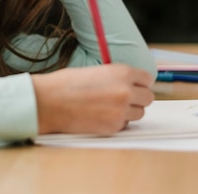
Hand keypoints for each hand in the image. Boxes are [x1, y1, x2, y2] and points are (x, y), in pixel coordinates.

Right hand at [31, 64, 154, 134]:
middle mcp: (126, 91)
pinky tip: (100, 116)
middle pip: (148, 98)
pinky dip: (116, 122)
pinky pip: (124, 125)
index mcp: (122, 72)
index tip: (134, 86)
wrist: (49, 102)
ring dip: (128, 111)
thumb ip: (116, 77)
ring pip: (139, 113)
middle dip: (137, 98)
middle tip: (123, 99)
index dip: (139, 83)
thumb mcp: (96, 71)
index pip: (147, 79)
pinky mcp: (113, 127)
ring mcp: (121, 111)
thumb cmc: (67, 84)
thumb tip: (129, 84)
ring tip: (109, 107)